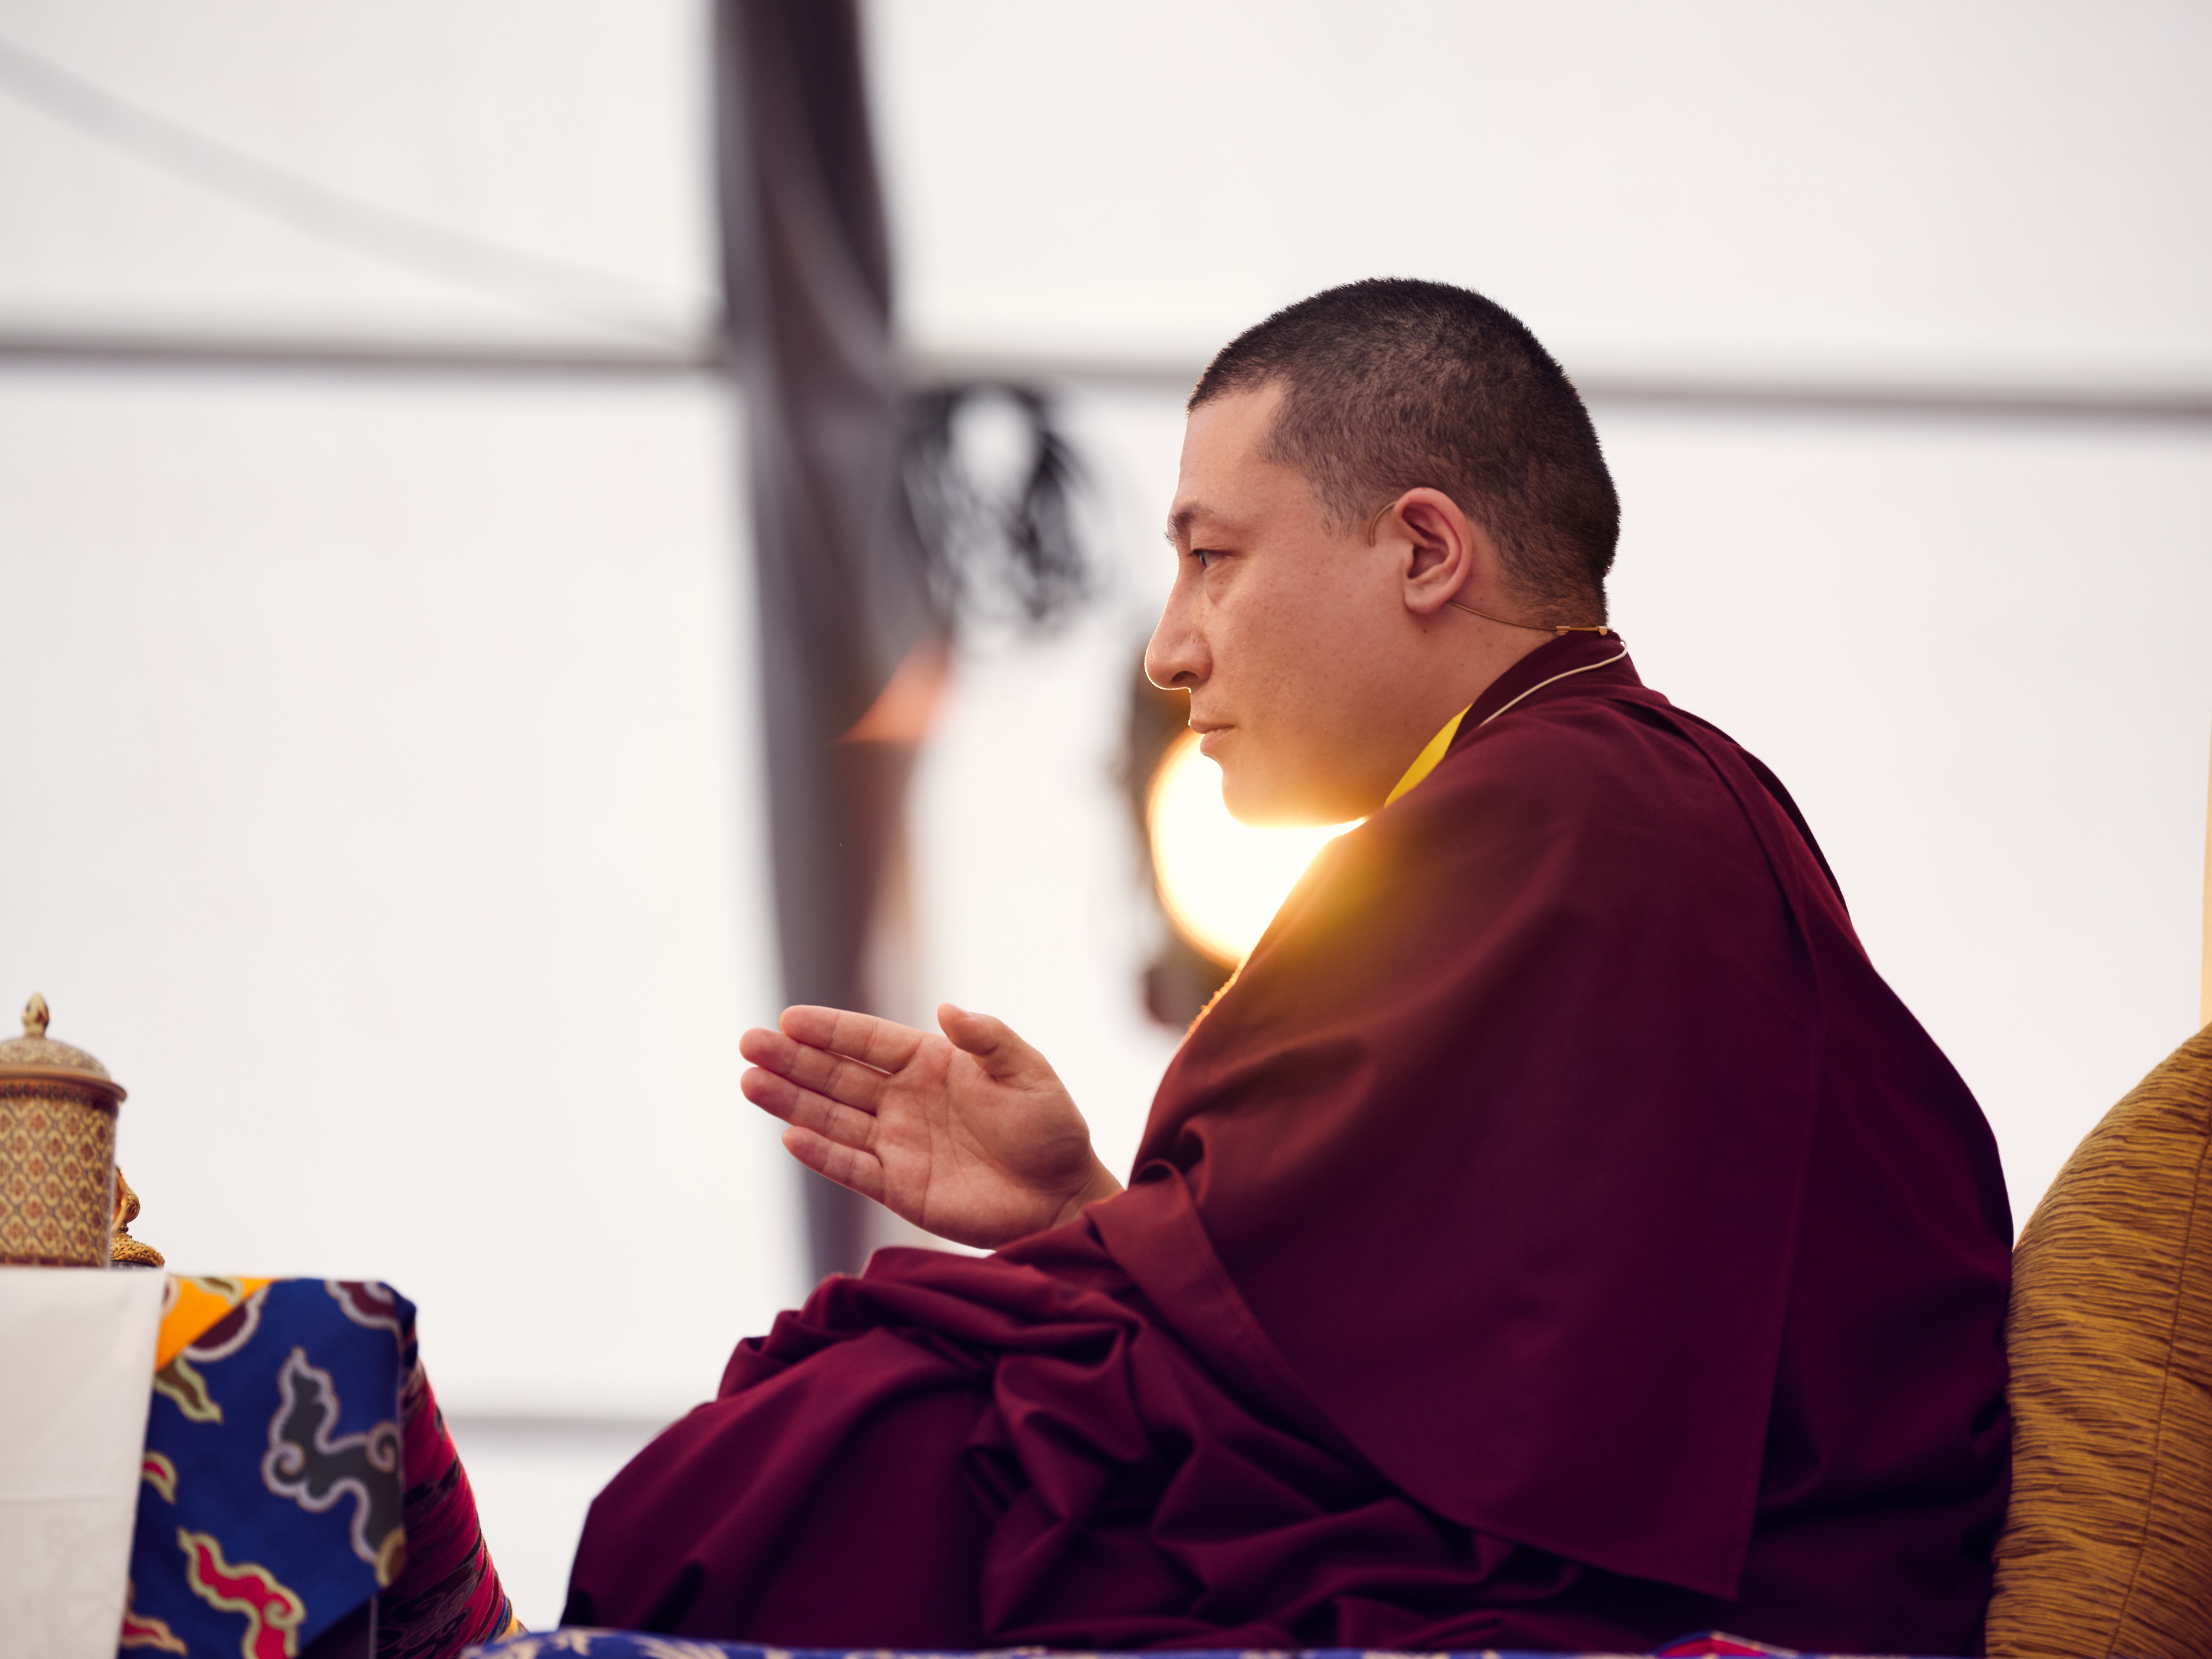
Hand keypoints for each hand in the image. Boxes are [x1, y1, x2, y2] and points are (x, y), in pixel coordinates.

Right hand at [740, 1003, 1123, 1250]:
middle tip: (749, 1042)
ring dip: (791, 1101)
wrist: (1063, 1197)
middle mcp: (905, 1099)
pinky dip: (821, 1153)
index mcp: (932, 1063)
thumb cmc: (1051, 1129)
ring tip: (750, 1081)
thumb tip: (946, 1008)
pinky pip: (851, 1166)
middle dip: (793, 1059)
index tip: (788, 1018)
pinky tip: (790, 1136)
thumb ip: (988, 1040)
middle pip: (837, 1075)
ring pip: (832, 1118)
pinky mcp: (898, 1187)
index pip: (869, 1040)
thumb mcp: (1028, 1073)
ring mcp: (897, 1143)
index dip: (829, 1030)